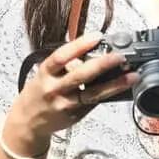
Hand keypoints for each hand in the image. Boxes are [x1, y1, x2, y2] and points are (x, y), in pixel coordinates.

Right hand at [3, 32, 133, 155]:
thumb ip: (66, 65)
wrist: (26, 122)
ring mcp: (65, 105)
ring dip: (115, 84)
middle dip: (102, 65)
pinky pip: (94, 103)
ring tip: (132, 76)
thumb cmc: (39, 92)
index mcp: (45, 73)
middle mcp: (54, 89)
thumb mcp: (46, 74)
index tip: (97, 36)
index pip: (61, 57)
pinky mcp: (75, 116)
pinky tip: (122, 88)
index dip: (79, 45)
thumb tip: (95, 51)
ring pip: (93, 94)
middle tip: (120, 56)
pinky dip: (108, 95)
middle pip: (80, 76)